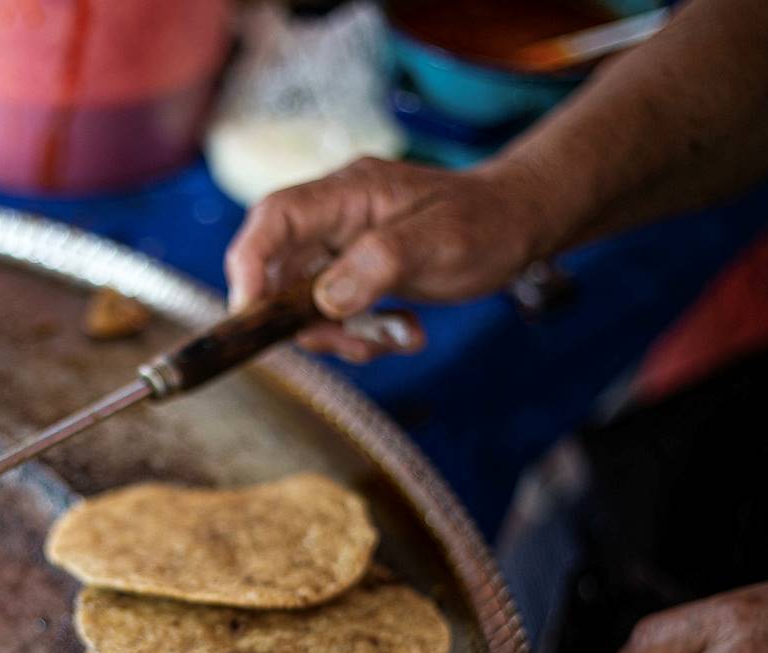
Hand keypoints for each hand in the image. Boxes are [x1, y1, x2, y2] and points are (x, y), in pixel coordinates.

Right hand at [222, 157, 558, 360]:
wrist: (519, 223)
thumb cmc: (485, 222)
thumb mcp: (439, 242)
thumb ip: (379, 264)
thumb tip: (324, 300)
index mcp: (346, 194)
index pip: (274, 220)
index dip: (248, 264)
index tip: (249, 315)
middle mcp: (333, 218)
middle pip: (278, 271)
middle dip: (305, 320)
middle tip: (351, 343)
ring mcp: (341, 247)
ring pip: (304, 303)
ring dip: (342, 335)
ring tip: (396, 336)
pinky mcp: (354, 274)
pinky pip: (334, 314)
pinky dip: (361, 334)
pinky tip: (404, 331)